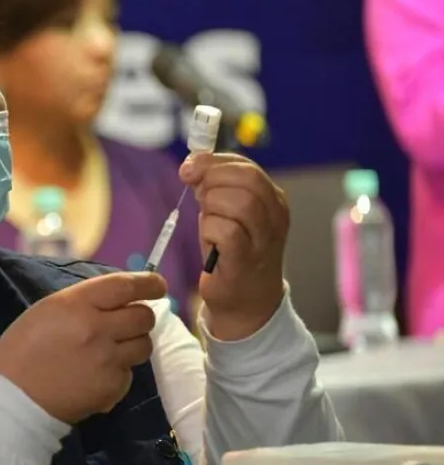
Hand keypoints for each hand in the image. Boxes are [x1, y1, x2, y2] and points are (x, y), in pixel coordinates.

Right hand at [0, 272, 166, 423]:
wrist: (13, 398)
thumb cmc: (22, 349)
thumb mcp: (47, 311)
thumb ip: (83, 302)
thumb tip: (117, 301)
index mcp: (76, 304)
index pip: (125, 286)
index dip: (148, 284)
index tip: (157, 285)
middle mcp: (97, 329)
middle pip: (143, 317)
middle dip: (141, 316)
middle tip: (128, 322)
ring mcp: (107, 361)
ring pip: (143, 345)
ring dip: (132, 344)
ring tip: (110, 351)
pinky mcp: (112, 388)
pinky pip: (129, 374)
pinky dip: (118, 372)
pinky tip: (95, 375)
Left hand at [180, 153, 288, 339]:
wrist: (246, 303)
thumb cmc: (232, 253)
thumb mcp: (227, 213)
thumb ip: (216, 188)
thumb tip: (193, 167)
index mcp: (272, 199)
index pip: (246, 166)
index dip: (213, 162)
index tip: (189, 168)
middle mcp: (275, 216)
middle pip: (245, 178)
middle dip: (211, 180)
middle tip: (197, 196)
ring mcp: (265, 238)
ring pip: (238, 202)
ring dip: (211, 206)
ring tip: (208, 222)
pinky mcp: (247, 260)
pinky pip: (226, 231)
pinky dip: (210, 231)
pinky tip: (210, 242)